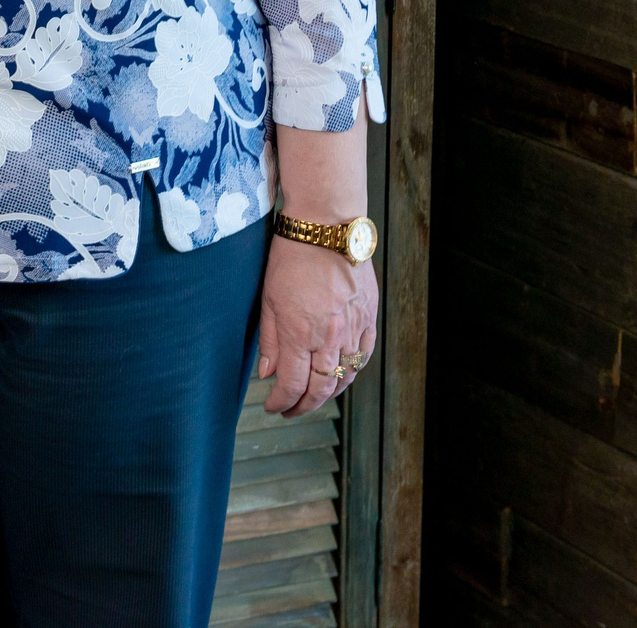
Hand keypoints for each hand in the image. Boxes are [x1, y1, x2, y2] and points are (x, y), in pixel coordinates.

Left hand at [253, 234, 377, 417]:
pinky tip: (342, 374)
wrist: (327, 228)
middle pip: (320, 389)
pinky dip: (353, 370)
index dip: (281, 402)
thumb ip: (269, 341)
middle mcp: (329, 337)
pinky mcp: (368, 317)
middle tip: (291, 409)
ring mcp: (353, 329)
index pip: (292, 384)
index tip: (273, 406)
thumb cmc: (292, 257)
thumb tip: (268, 373)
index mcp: (299, 333)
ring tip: (314, 396)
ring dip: (329, 393)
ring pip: (345, 376)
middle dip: (304, 406)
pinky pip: (365, 355)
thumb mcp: (268, 298)